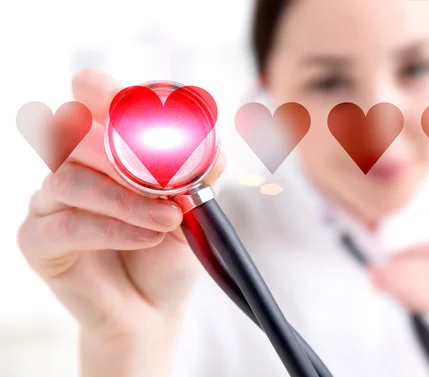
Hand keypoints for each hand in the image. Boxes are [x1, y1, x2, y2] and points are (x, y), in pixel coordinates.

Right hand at [17, 69, 225, 375]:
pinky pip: (67, 225)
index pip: (92, 100)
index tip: (132, 101)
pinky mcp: (37, 240)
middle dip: (127, 155)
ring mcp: (49, 202)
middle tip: (170, 183)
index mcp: (105, 146)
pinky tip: (148, 239)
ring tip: (169, 221)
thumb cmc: (169, 251)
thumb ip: (199, 173)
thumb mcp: (194, 207)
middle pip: (76, 134)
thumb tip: (213, 146)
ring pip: (70, 178)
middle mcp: (72, 166)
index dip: (107, 92)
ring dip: (127, 198)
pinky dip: (113, 228)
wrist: (155, 307)